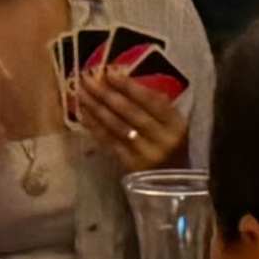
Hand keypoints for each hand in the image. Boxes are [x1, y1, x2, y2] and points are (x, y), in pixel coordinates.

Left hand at [73, 65, 190, 174]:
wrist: (173, 185)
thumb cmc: (172, 148)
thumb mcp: (173, 126)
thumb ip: (156, 107)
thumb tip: (125, 82)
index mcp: (176, 125)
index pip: (151, 101)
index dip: (129, 86)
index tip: (109, 72)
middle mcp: (162, 140)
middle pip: (131, 113)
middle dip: (107, 94)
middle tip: (87, 79)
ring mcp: (146, 155)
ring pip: (117, 127)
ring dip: (97, 108)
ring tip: (81, 94)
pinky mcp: (131, 167)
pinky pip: (110, 143)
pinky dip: (95, 128)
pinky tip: (84, 115)